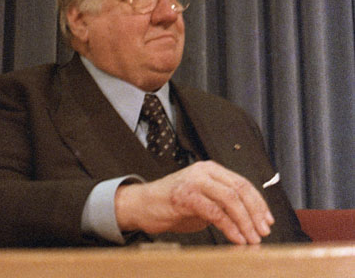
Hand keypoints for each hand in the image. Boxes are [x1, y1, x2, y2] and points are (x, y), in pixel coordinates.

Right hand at [115, 160, 273, 244]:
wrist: (142, 205)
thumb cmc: (172, 205)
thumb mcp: (202, 201)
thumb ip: (221, 205)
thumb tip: (248, 221)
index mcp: (211, 170)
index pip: (242, 183)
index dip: (258, 203)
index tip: (267, 221)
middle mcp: (204, 171)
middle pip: (239, 189)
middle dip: (255, 213)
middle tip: (263, 232)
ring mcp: (194, 181)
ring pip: (230, 199)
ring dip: (245, 222)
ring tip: (252, 239)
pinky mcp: (185, 196)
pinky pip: (214, 211)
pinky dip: (229, 227)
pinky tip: (236, 238)